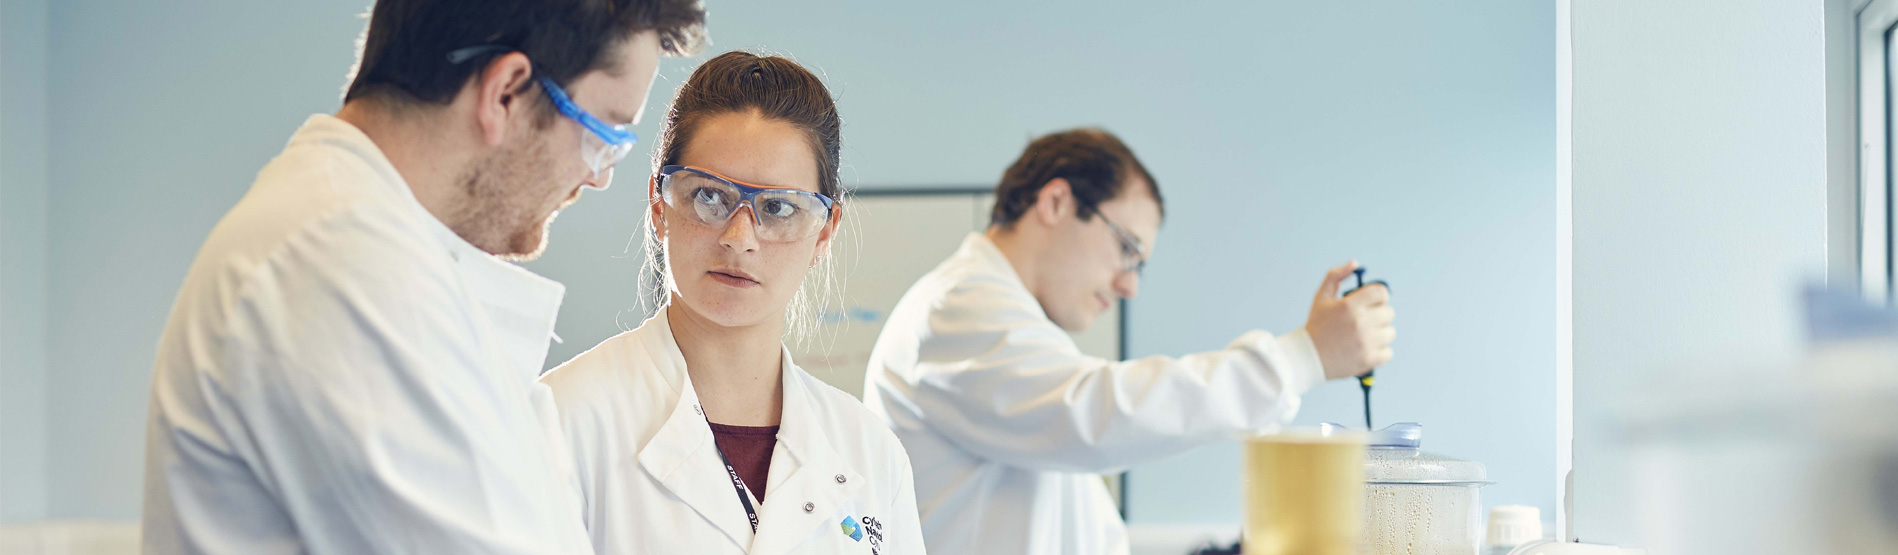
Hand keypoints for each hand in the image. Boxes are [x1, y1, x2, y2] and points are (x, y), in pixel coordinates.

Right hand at [1304, 261, 1395, 380]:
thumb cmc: (1316, 325)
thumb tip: (1355, 263)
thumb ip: (1336, 276)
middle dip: (1378, 315)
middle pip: (1389, 313)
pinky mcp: (1369, 359)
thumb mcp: (1321, 297)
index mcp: (1350, 305)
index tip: (1371, 303)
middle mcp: (1360, 322)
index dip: (1378, 297)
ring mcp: (1366, 342)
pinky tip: (1365, 350)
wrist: (1307, 358)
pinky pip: (1389, 352)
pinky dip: (1380, 352)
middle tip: (1364, 322)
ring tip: (1363, 337)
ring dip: (1380, 334)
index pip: (1382, 293)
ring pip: (1390, 333)